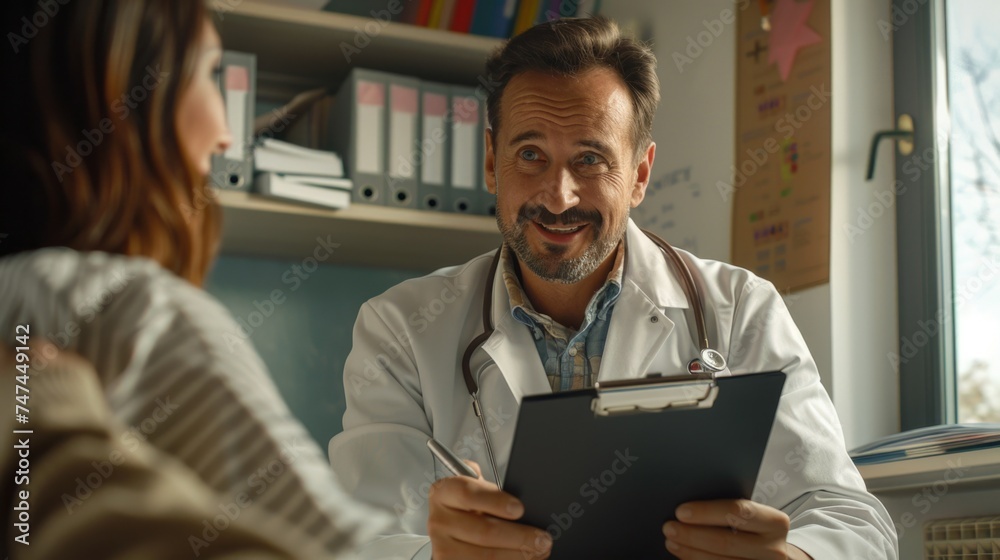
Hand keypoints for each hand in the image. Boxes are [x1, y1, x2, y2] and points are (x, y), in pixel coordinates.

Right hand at [427, 460, 552, 558]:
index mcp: (445, 493)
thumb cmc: (470, 509)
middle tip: (542, 539)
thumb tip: (523, 492)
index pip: (467, 493)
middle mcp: (439, 520)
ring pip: (486, 556)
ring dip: (518, 556)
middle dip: (520, 536)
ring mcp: (442, 547)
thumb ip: (492, 489)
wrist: (453, 532)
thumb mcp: (478, 491)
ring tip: (538, 552)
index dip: (495, 500)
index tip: (519, 509)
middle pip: (484, 531)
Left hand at [662, 499, 813, 558]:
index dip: (707, 511)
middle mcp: (775, 549)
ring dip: (690, 552)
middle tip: (669, 527)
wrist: (777, 557)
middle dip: (692, 534)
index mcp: (775, 523)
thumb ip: (731, 510)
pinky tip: (685, 556)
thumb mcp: (754, 517)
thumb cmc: (756, 530)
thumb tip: (689, 507)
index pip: (738, 512)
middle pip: (726, 542)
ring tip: (672, 542)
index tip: (680, 511)